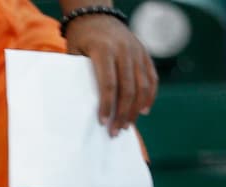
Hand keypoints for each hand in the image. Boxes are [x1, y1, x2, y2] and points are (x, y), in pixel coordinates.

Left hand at [64, 13, 157, 134]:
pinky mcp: (144, 53)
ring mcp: (136, 51)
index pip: (108, 84)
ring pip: (142, 85)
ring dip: (136, 109)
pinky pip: (152, 77)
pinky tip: (144, 110)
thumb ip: (80, 76)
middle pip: (128, 88)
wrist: (96, 16)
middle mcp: (124, 50)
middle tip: (116, 131)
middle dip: (122, 113)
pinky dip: (150, 95)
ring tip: (127, 125)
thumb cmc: (81, 39)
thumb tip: (81, 107)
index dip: (107, 105)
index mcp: (104, 50)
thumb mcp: (74, 54)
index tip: (103, 122)